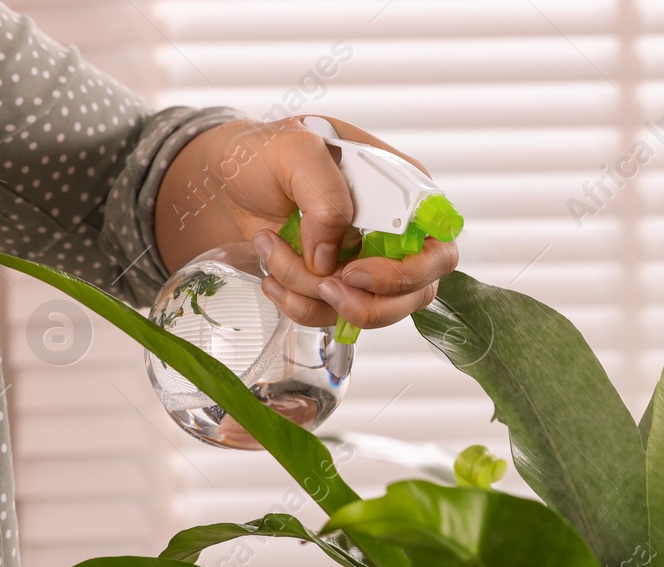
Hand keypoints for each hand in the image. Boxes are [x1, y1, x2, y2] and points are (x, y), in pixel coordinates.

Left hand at [154, 115, 459, 330]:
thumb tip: (330, 257)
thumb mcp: (295, 150)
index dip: (410, 271)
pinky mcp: (342, 288)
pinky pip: (336, 319)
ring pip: (375, 312)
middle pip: (419, 291)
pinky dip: (299, 306)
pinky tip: (272, 276)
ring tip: (273, 253)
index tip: (356, 272)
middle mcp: (397, 233)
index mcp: (404, 190)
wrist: (225, 181)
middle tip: (325, 285)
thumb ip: (325, 195)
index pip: (439, 244)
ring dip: (315, 295)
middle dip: (370, 302)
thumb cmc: (265, 152)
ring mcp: (371, 265)